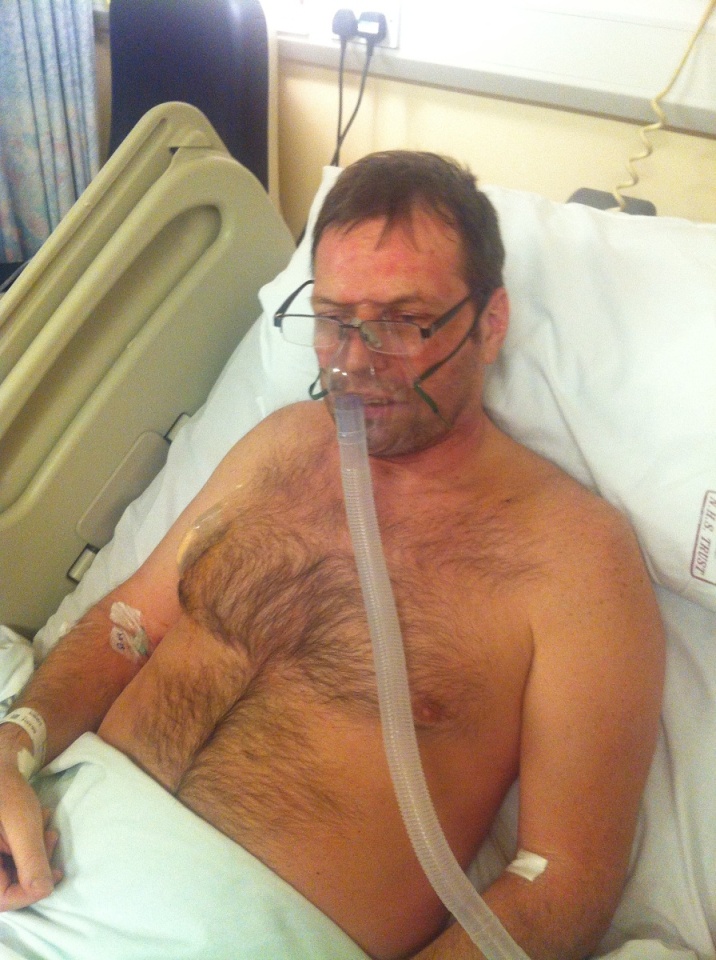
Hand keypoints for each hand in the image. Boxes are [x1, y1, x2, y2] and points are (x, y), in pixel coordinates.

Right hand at [0, 759, 61, 909]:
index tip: (54, 873)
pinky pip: (11, 857)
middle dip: (37, 866)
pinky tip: (40, 821)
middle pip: (9, 886)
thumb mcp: (23, 826)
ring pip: (14, 871)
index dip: (30, 893)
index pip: (3, 900)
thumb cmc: (6, 792)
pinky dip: (29, 844)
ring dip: (36, 853)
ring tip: (48, 829)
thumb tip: (43, 892)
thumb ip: (31, 860)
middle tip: (51, 839)